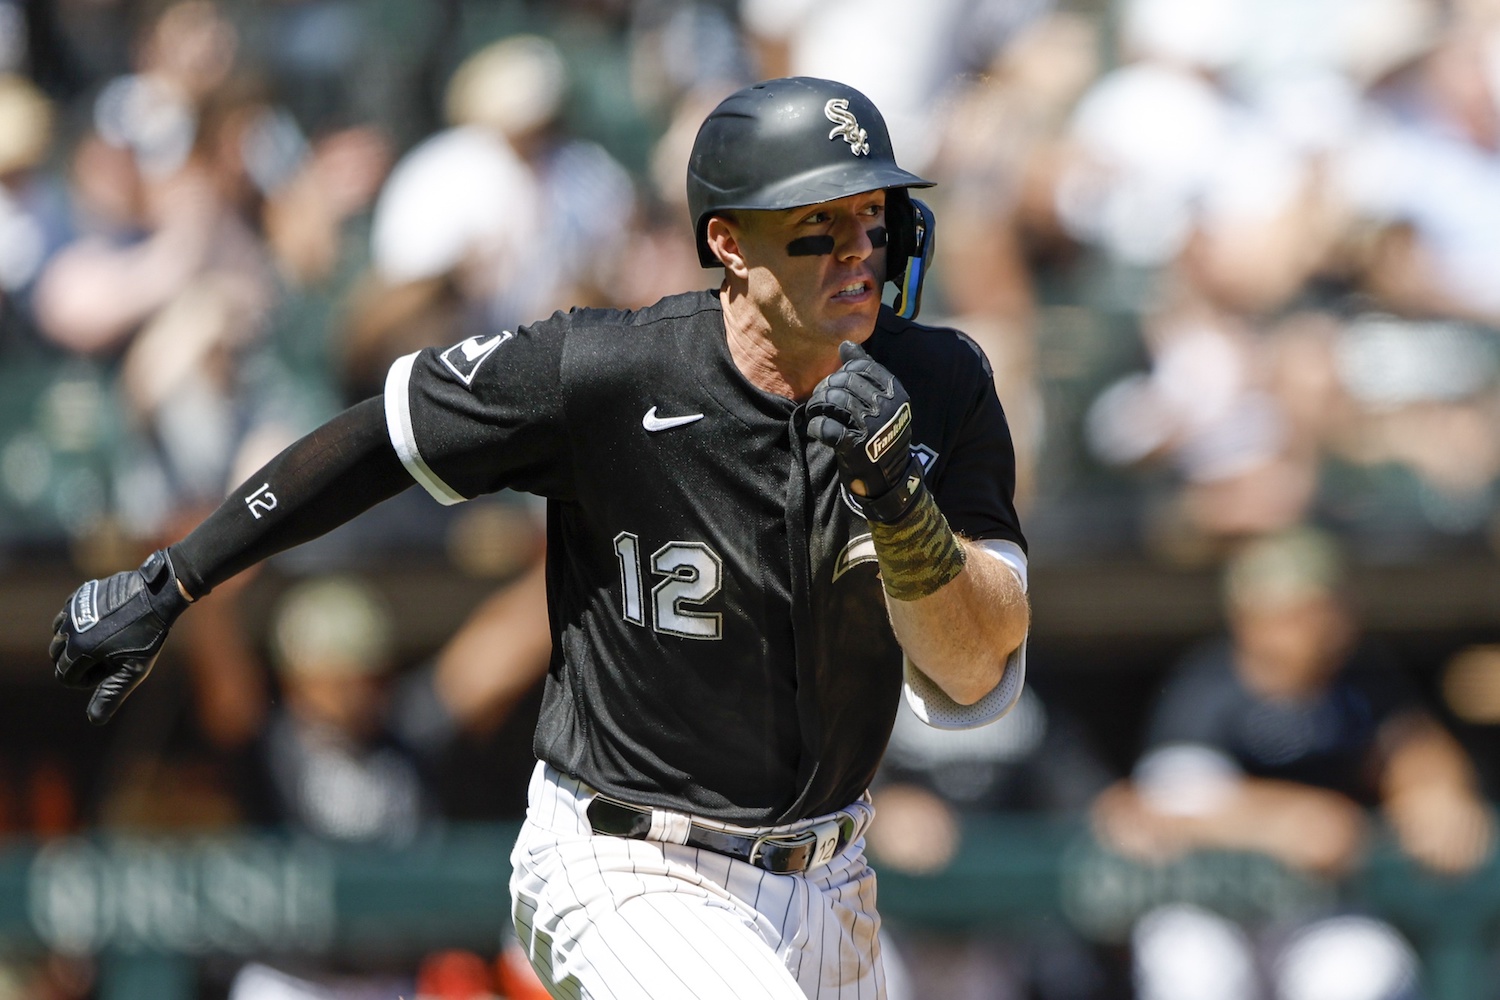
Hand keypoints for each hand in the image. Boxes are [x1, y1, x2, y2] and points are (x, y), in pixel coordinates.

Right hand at [49, 549, 191, 724]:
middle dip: (78, 661)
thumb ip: (111, 694)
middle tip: (109, 655)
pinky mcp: (78, 595)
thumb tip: (94, 720)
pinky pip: (67, 615)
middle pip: (57, 656)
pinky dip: (76, 622)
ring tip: (105, 639)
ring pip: (59, 634)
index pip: (65, 676)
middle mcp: (69, 629)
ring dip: (74, 641)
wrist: (157, 595)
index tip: (109, 669)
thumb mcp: (133, 670)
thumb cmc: (148, 635)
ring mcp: (72, 610)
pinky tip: (101, 622)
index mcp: (80, 650)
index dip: (87, 679)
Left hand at [806, 341, 923, 521]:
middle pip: (843, 382)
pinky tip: (817, 429)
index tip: (834, 385)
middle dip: (825, 388)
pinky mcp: (856, 446)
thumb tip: (845, 344)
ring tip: (815, 413)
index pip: (860, 368)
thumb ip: (866, 371)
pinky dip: (816, 426)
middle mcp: (886, 406)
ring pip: (833, 400)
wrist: (889, 478)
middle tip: (820, 401)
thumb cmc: (880, 434)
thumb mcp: (882, 401)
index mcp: (894, 392)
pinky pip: (826, 426)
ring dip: (817, 405)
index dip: (841, 373)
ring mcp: (872, 426)